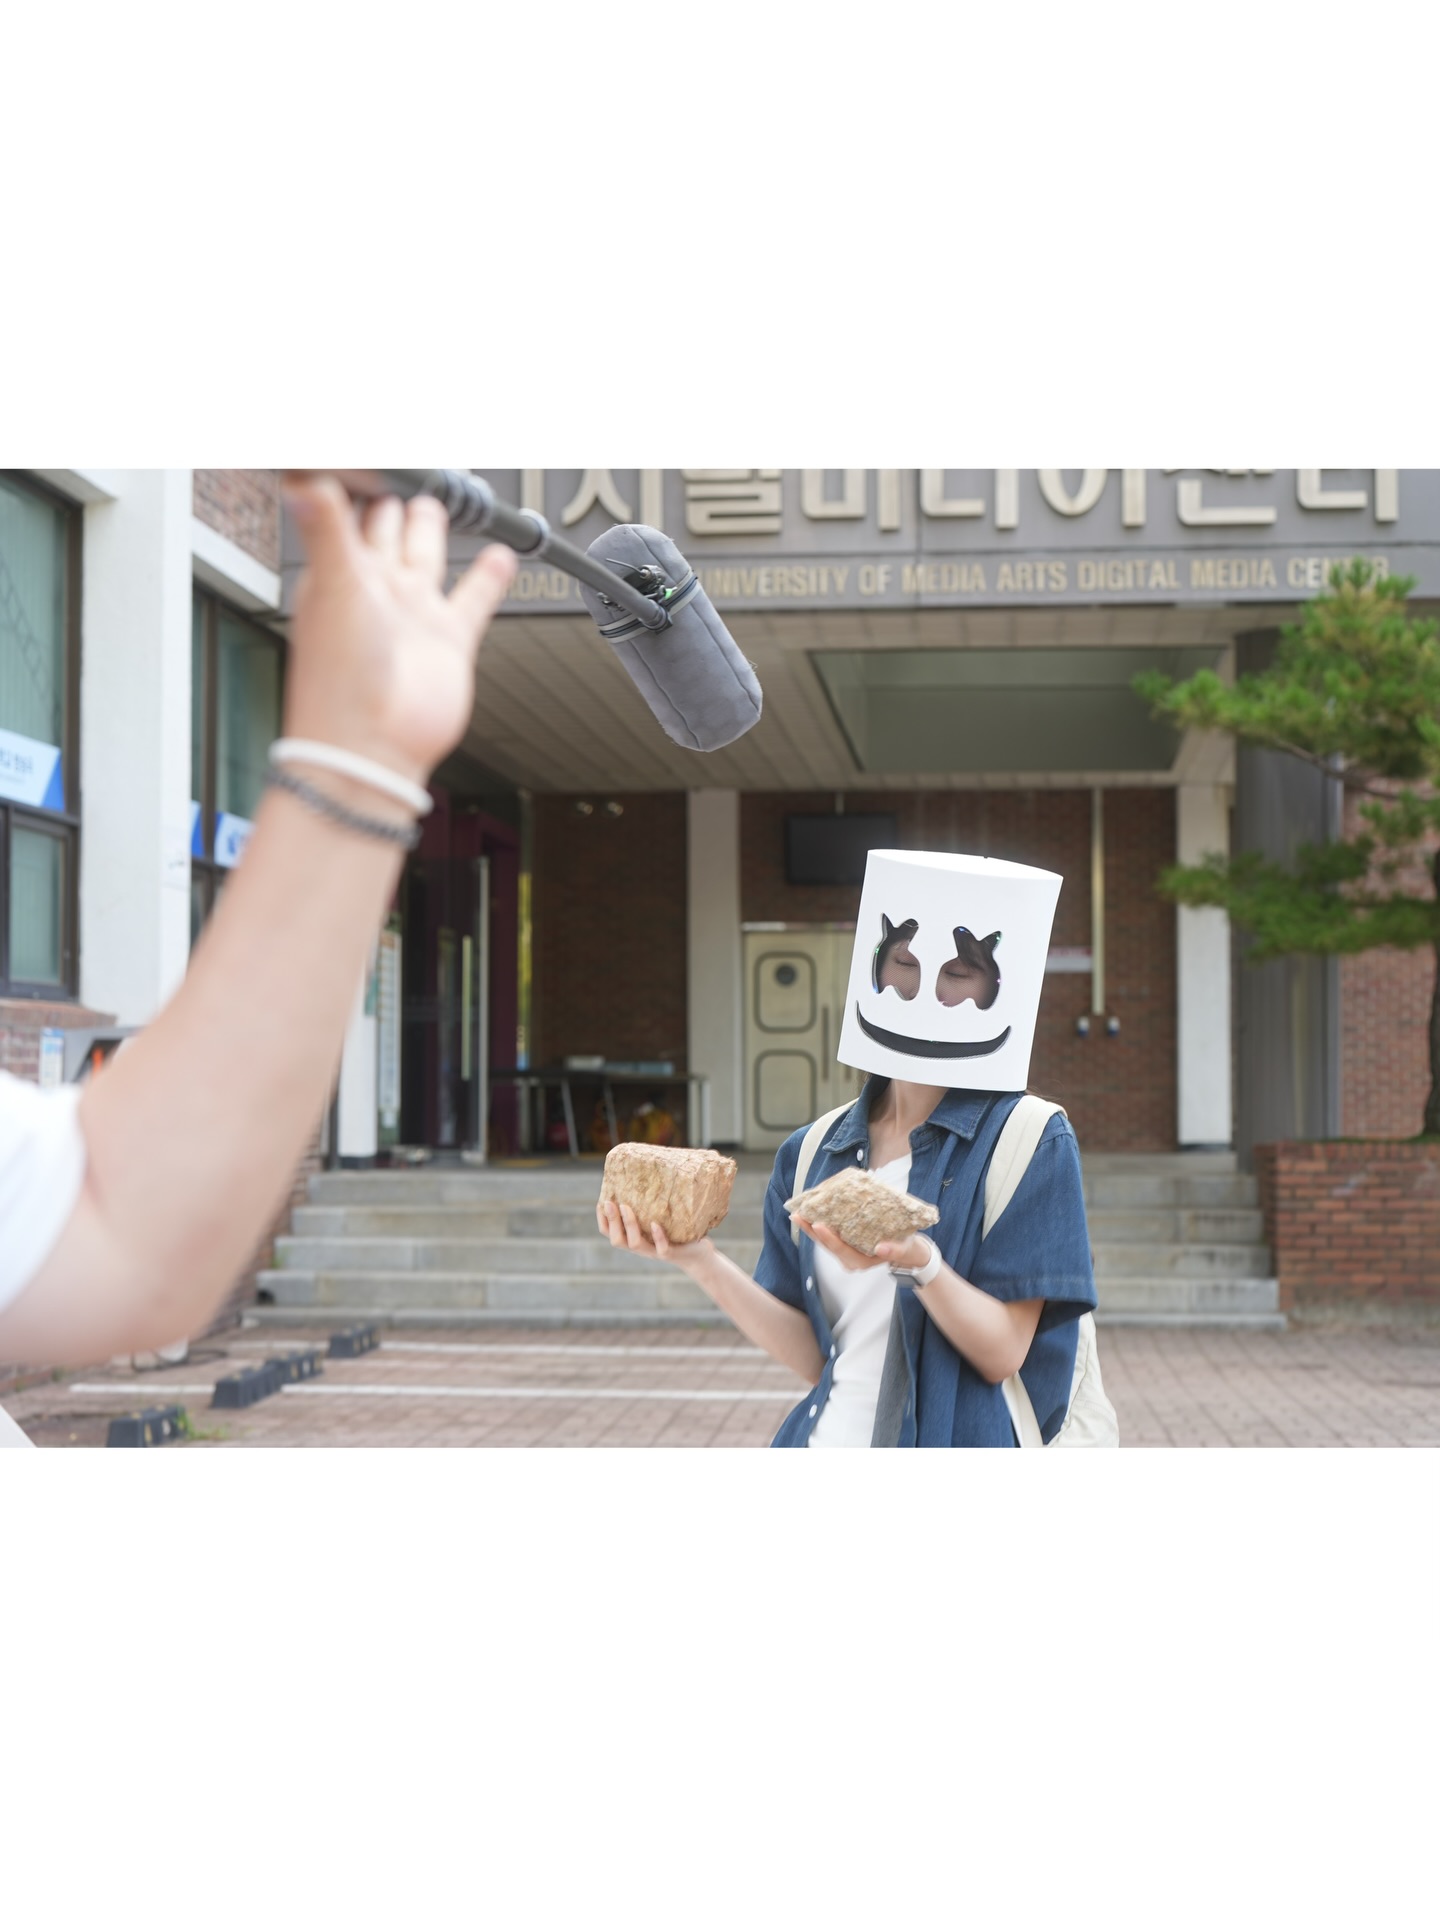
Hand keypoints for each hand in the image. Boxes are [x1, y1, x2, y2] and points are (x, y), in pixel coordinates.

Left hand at [280, 476, 517, 787]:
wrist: (372, 747)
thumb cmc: (338, 679)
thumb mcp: (332, 586)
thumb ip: (324, 527)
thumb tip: (297, 474)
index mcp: (340, 571)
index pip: (347, 511)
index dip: (355, 480)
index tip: (368, 456)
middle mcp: (376, 589)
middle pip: (387, 528)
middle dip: (394, 497)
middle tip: (404, 469)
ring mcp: (413, 613)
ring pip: (426, 555)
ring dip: (431, 528)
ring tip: (439, 499)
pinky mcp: (449, 639)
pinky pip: (472, 597)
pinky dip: (489, 576)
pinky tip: (500, 555)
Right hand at [596, 1199, 710, 1268]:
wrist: (698, 1255)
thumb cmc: (677, 1233)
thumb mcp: (660, 1219)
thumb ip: (649, 1208)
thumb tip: (641, 1178)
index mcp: (635, 1239)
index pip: (610, 1234)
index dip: (603, 1220)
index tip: (600, 1203)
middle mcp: (641, 1248)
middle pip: (617, 1240)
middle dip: (612, 1221)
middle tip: (609, 1203)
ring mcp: (655, 1252)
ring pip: (635, 1244)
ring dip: (629, 1225)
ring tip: (626, 1207)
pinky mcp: (671, 1254)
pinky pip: (662, 1248)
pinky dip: (657, 1236)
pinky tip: (655, 1224)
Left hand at [793, 1217, 933, 1276]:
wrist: (907, 1252)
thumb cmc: (905, 1248)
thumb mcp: (904, 1249)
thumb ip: (894, 1250)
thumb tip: (882, 1248)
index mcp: (861, 1262)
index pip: (841, 1249)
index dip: (828, 1238)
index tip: (818, 1224)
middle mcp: (850, 1260)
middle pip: (827, 1245)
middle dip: (811, 1230)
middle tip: (798, 1215)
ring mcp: (846, 1254)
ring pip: (825, 1241)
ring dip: (811, 1227)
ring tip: (799, 1212)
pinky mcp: (845, 1246)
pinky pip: (829, 1237)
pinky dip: (819, 1226)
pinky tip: (812, 1212)